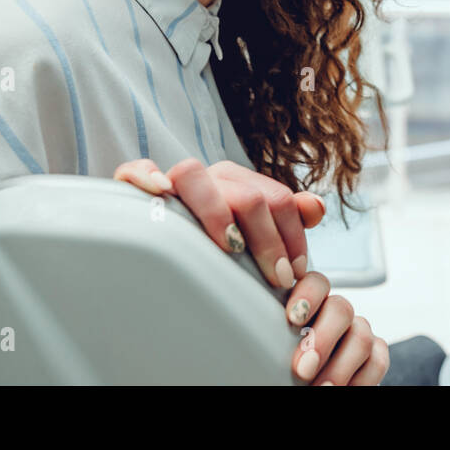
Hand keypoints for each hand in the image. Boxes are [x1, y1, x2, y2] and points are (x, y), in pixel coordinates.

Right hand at [113, 158, 324, 287]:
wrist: (156, 240)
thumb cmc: (215, 246)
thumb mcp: (255, 235)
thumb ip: (289, 218)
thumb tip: (316, 207)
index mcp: (240, 184)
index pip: (278, 199)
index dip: (292, 236)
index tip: (295, 274)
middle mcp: (210, 178)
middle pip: (246, 194)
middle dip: (268, 240)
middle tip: (278, 280)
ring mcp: (173, 182)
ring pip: (194, 175)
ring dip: (216, 211)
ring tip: (232, 247)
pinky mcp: (133, 187)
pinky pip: (135, 170)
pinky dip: (144, 176)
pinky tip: (159, 193)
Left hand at [284, 270, 388, 385]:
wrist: (308, 386)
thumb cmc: (285, 373)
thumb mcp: (276, 354)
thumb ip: (278, 342)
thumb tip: (266, 342)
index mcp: (309, 306)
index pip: (316, 283)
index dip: (309, 294)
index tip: (293, 318)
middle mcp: (336, 315)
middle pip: (341, 309)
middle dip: (323, 340)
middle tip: (303, 369)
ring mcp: (358, 332)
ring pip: (362, 336)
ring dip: (339, 368)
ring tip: (320, 390)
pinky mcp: (375, 355)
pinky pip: (377, 360)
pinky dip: (360, 380)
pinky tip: (342, 391)